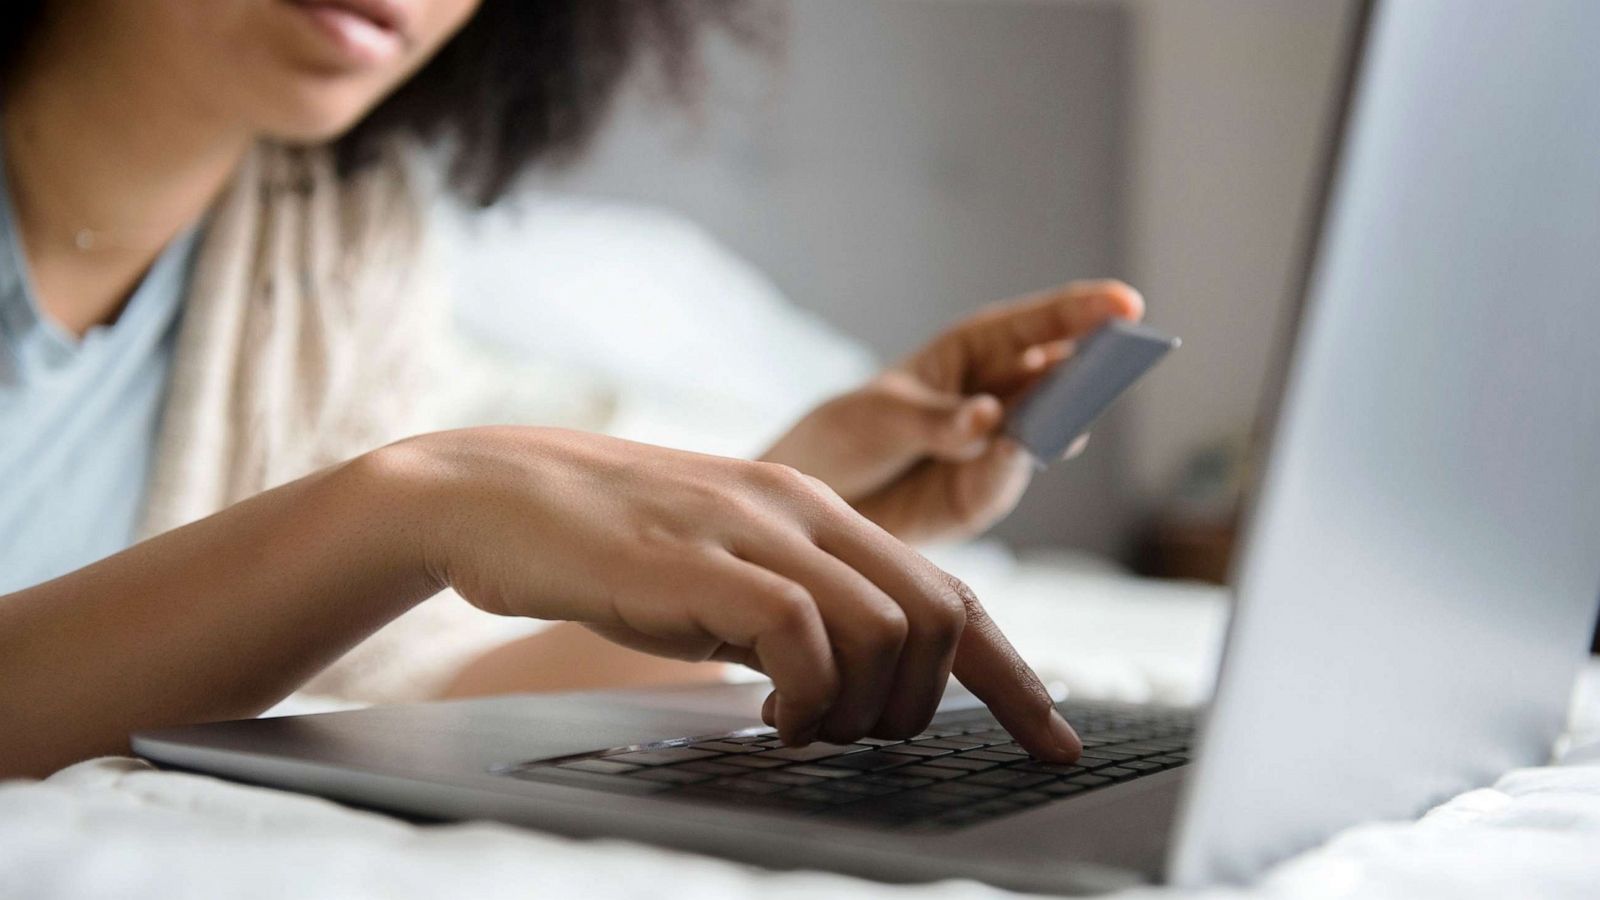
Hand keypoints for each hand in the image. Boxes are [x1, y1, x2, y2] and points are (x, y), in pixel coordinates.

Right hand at [383, 427, 1080, 758]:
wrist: (490, 496)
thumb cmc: (606, 546)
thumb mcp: (725, 570)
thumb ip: (796, 605)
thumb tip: (857, 675)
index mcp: (818, 512)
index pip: (951, 593)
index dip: (1013, 675)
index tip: (1052, 740)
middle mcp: (803, 510)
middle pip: (941, 616)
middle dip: (932, 705)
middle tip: (861, 737)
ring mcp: (753, 531)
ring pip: (887, 630)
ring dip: (859, 708)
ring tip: (797, 724)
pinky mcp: (699, 562)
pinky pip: (804, 634)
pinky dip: (803, 694)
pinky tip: (762, 711)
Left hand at [763, 280, 1143, 543]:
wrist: (817, 499)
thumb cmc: (847, 435)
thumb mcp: (882, 416)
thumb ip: (938, 420)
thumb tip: (992, 420)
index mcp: (973, 352)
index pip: (1035, 327)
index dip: (1082, 313)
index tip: (1128, 305)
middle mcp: (997, 396)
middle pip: (1058, 380)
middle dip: (1091, 371)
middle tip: (1120, 361)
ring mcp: (997, 448)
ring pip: (1044, 432)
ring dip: (1059, 422)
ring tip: (1068, 414)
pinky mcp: (984, 496)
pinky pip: (1005, 480)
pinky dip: (1008, 468)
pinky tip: (1009, 454)